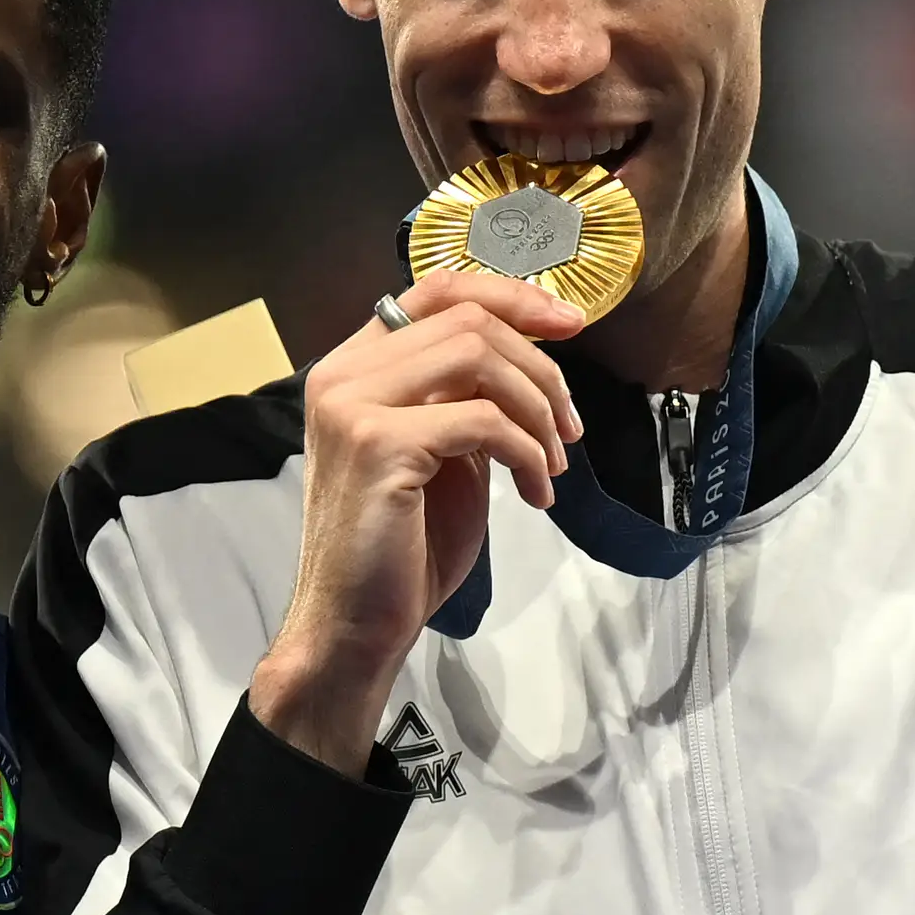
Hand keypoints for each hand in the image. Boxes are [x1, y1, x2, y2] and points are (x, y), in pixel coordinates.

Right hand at [249, 271, 584, 769]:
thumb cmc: (401, 547)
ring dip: (537, 408)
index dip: (512, 295)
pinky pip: (482, 420)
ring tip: (554, 462)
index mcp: (353, 367)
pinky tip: (535, 492)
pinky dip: (527, 452)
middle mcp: (342, 373)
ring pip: (479, 357)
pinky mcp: (379, 446)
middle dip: (541, 368)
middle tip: (571, 426)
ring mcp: (354, 405)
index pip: (437, 289)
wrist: (356, 625)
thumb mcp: (442, 452)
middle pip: (469, 319)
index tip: (570, 324)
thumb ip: (466, 397)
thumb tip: (532, 357)